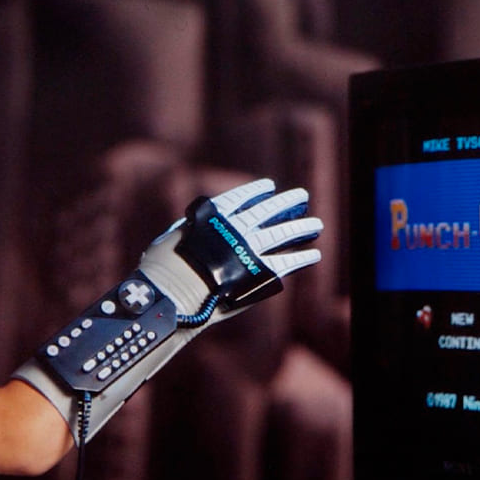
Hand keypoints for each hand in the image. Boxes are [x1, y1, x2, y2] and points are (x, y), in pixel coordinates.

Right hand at [139, 178, 322, 325]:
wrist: (173, 293)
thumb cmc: (163, 268)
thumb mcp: (170, 238)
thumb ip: (187, 230)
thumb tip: (189, 227)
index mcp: (214, 217)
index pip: (240, 198)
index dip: (255, 191)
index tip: (269, 186)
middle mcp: (236, 229)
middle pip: (267, 212)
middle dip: (286, 203)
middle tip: (302, 195)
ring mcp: (249, 250)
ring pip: (282, 234)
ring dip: (301, 228)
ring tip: (316, 225)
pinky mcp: (259, 274)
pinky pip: (286, 263)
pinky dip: (301, 257)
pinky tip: (313, 254)